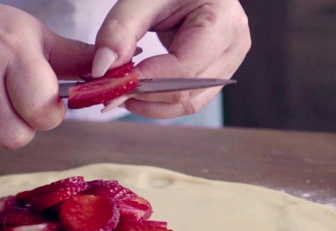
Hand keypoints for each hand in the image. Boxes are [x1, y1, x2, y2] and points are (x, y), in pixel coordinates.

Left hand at [93, 0, 250, 118]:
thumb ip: (120, 30)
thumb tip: (102, 69)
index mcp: (223, 20)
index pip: (183, 68)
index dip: (145, 82)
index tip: (108, 84)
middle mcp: (233, 45)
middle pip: (186, 92)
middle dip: (143, 97)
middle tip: (107, 92)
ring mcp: (229, 62)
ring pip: (189, 103)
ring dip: (150, 105)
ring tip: (119, 94)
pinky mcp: (216, 72)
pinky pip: (189, 98)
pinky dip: (159, 101)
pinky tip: (135, 91)